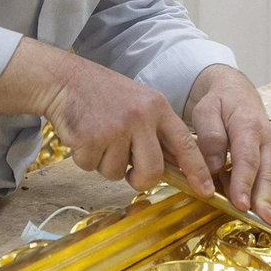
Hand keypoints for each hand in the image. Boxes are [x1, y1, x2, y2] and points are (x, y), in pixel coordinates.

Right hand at [43, 53, 214, 195]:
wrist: (63, 79)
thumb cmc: (103, 95)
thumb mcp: (139, 103)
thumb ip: (156, 131)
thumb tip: (175, 167)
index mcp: (157, 107)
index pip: (185, 143)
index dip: (197, 170)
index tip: (206, 190)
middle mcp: (140, 117)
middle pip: (153, 170)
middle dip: (141, 180)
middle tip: (131, 174)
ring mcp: (114, 128)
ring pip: (117, 173)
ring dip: (106, 163)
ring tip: (99, 137)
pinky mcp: (89, 138)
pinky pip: (92, 167)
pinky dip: (85, 158)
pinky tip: (83, 135)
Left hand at [185, 64, 270, 225]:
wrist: (237, 93)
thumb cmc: (219, 103)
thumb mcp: (207, 110)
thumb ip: (210, 137)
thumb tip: (214, 168)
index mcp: (249, 126)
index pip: (247, 159)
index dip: (244, 183)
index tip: (241, 204)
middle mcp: (267, 140)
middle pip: (266, 174)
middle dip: (264, 200)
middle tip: (264, 221)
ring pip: (269, 179)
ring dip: (266, 201)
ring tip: (266, 223)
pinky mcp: (270, 159)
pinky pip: (265, 179)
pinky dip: (260, 194)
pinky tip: (252, 209)